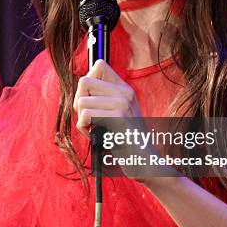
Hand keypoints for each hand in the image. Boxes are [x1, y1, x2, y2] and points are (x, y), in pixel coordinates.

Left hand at [73, 59, 175, 180]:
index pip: (99, 64)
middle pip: (84, 81)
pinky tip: (97, 137)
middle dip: (79, 101)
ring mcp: (122, 103)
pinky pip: (85, 116)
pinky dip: (85, 130)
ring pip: (81, 102)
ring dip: (82, 121)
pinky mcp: (117, 117)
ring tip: (96, 130)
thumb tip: (81, 87)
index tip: (91, 100)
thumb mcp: (118, 113)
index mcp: (125, 89)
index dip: (87, 82)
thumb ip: (104, 98)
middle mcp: (125, 92)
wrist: (146, 162)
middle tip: (90, 118)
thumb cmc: (127, 141)